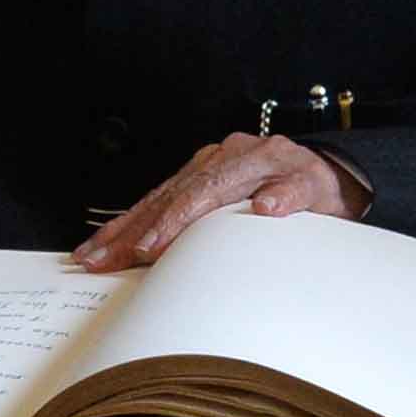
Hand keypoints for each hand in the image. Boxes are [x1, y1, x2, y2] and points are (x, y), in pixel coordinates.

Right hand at [69, 135, 363, 269]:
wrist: (326, 168)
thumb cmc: (319, 187)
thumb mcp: (317, 192)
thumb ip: (294, 194)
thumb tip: (268, 203)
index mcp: (246, 160)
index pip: (199, 195)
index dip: (171, 223)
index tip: (148, 249)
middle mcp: (218, 157)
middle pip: (167, 197)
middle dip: (129, 231)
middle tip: (97, 259)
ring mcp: (205, 164)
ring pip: (156, 198)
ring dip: (120, 229)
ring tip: (89, 254)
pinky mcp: (197, 173)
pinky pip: (160, 198)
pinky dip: (133, 219)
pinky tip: (110, 237)